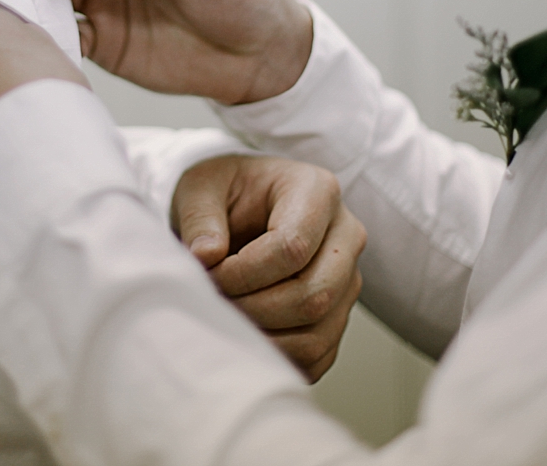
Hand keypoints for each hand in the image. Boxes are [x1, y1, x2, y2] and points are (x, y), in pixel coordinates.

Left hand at [173, 155, 365, 381]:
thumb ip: (200, 218)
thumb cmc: (224, 191)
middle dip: (255, 310)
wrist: (237, 205)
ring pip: (318, 333)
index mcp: (317, 191)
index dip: (244, 273)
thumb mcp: (200, 188)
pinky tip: (244, 339)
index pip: (292, 247)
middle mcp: (345, 235)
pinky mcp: (338, 313)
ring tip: (226, 321)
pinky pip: (317, 355)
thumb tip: (205, 256)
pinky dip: (277, 358)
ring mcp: (347, 278)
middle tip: (215, 304)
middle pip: (314, 294)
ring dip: (264, 339)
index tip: (209, 275)